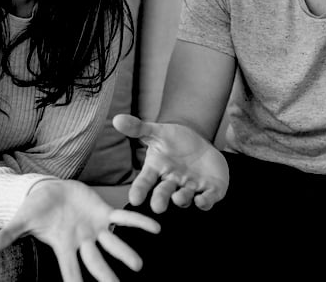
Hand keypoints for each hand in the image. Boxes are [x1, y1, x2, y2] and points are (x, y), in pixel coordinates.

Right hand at [0, 179, 159, 281]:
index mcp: (63, 247)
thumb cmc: (35, 210)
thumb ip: (8, 235)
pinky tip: (157, 228)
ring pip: (114, 245)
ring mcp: (95, 230)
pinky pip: (125, 220)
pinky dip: (139, 223)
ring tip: (139, 265)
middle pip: (96, 265)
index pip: (70, 272)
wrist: (49, 191)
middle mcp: (82, 243)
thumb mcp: (21, 221)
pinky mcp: (105, 213)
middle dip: (107, 277)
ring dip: (126, 254)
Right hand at [113, 114, 227, 212]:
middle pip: (164, 193)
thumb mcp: (158, 132)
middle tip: (157, 207)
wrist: (198, 143)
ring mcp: (190, 187)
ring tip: (178, 198)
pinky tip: (201, 201)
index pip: (145, 182)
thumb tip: (116, 119)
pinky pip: (207, 198)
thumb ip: (138, 128)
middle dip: (160, 200)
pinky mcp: (209, 189)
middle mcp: (172, 182)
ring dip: (181, 200)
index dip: (139, 191)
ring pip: (184, 198)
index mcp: (157, 170)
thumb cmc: (174, 140)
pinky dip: (205, 202)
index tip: (134, 199)